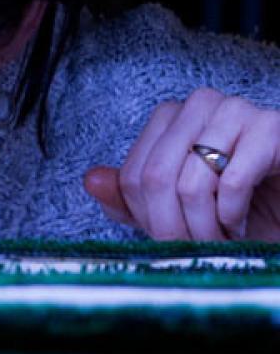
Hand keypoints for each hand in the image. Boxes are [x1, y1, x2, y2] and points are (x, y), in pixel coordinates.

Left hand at [84, 87, 279, 240]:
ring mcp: (236, 110)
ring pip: (190, 183)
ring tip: (219, 239)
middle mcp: (199, 105)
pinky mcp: (272, 128)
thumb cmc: (234, 208)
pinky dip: (231, 216)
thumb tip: (91, 180)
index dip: (146, 218)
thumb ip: (130, 199)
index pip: (132, 175)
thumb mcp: (174, 209)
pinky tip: (239, 224)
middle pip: (155, 177)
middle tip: (192, 248)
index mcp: (168, 118)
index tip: (168, 240)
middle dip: (171, 226)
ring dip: (203, 227)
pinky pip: (231, 182)